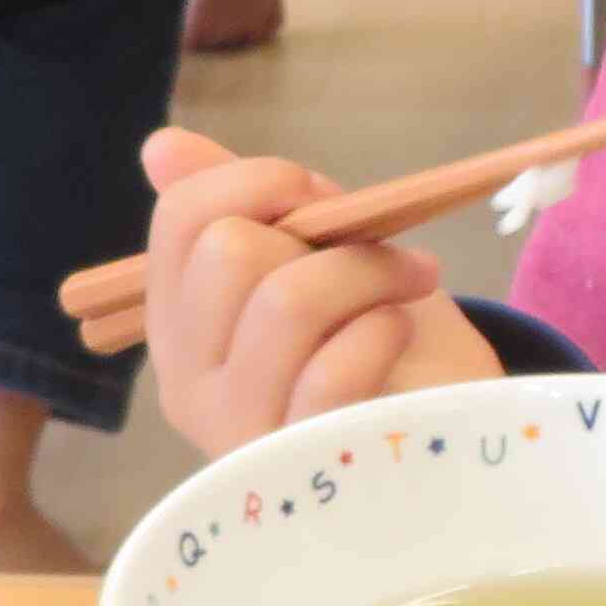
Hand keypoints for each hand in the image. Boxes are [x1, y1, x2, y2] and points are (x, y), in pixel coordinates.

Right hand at [135, 128, 500, 452]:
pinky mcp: (305, 460)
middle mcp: (188, 382)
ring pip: (284, 301)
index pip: (179, 220)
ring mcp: (241, 428)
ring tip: (412, 281)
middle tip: (382, 250)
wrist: (443, 437)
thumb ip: (248, 206)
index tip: (322, 198)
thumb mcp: (320, 259)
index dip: (260, 182)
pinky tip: (400, 335)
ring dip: (368, 272)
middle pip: (227, 253)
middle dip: (323, 229)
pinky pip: (334, 368)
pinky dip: (384, 329)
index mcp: (181, 325)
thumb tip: (162, 146)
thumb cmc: (380, 343)